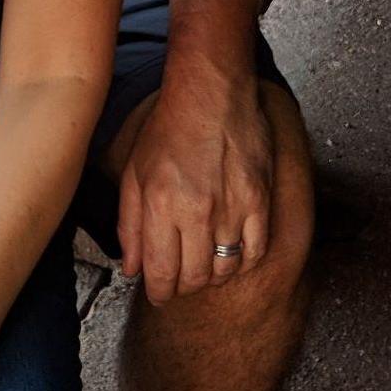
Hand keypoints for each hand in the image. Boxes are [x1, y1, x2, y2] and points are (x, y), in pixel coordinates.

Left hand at [118, 71, 272, 303]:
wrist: (212, 96)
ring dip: (212, 275)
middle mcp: (197, 212)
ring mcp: (232, 209)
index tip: (157, 294)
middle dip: (182, 286)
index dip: (158, 292)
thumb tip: (131, 268)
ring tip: (202, 264)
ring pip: (225, 269)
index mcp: (160, 205)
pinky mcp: (260, 202)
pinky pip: (255, 251)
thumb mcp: (133, 173)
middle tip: (178, 278)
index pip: (160, 272)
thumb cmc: (168, 130)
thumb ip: (129, 225)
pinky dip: (242, 260)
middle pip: (194, 278)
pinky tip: (231, 251)